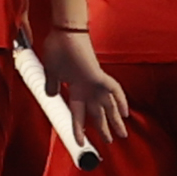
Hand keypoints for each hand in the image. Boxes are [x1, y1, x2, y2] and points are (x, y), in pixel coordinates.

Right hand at [41, 28, 129, 145]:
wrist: (63, 33)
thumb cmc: (57, 49)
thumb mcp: (51, 73)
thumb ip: (52, 85)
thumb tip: (50, 95)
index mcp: (76, 89)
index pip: (78, 115)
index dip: (79, 129)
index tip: (81, 142)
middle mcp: (87, 89)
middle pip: (98, 114)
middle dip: (104, 128)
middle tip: (110, 141)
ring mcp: (94, 83)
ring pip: (109, 106)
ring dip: (115, 121)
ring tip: (122, 134)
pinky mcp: (99, 75)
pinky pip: (114, 90)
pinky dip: (121, 100)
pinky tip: (126, 112)